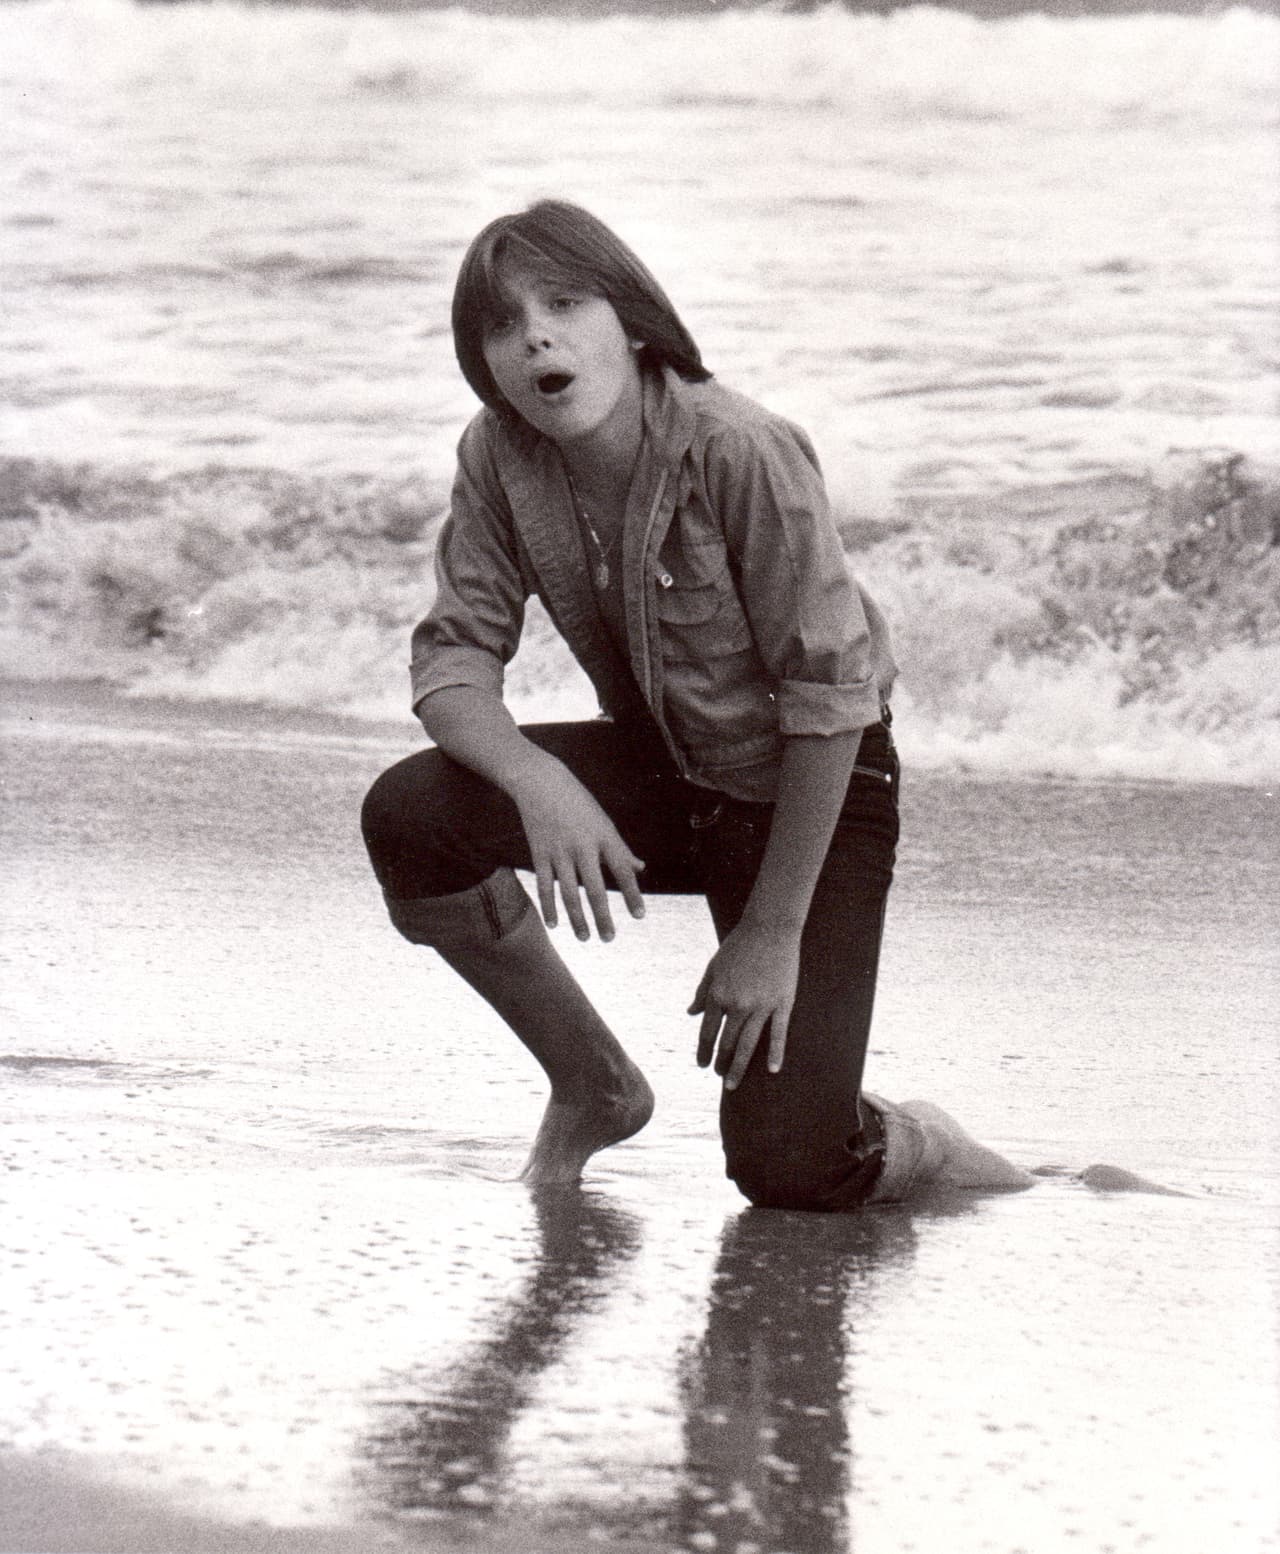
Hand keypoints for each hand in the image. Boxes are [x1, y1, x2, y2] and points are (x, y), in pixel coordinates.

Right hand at [512, 760, 644, 940]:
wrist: (540, 781)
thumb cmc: (577, 801)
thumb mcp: (603, 821)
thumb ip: (621, 848)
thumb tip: (640, 868)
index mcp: (604, 835)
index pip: (622, 870)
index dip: (632, 894)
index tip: (639, 916)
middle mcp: (583, 845)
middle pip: (595, 888)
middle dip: (602, 916)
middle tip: (609, 938)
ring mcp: (559, 851)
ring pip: (569, 892)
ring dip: (578, 918)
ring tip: (585, 938)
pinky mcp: (539, 852)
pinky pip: (545, 885)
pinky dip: (549, 906)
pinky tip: (555, 924)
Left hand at [689, 921, 801, 1088]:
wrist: (769, 927)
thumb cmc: (739, 946)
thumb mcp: (714, 967)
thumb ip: (702, 992)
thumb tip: (691, 1013)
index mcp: (718, 994)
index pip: (707, 1032)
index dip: (704, 1051)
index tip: (703, 1064)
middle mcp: (737, 1004)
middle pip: (727, 1043)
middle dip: (721, 1064)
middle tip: (720, 1078)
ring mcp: (761, 1005)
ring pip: (748, 1044)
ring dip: (739, 1067)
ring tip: (733, 1083)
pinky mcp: (782, 1003)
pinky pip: (778, 1033)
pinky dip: (775, 1053)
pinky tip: (773, 1070)